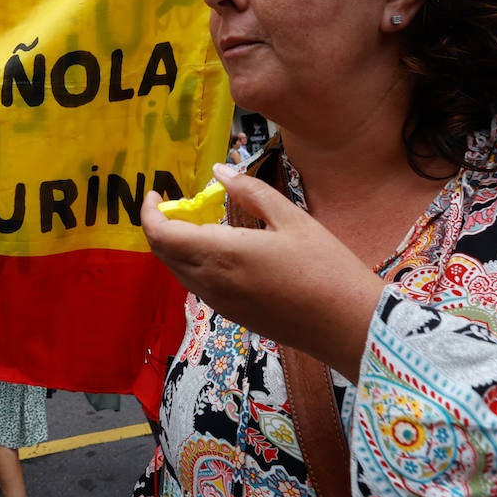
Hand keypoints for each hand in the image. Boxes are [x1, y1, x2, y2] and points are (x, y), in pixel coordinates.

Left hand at [141, 163, 385, 377]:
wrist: (347, 325)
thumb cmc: (325, 266)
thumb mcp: (291, 218)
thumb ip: (249, 191)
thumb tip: (219, 171)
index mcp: (220, 254)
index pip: (160, 235)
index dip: (149, 212)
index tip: (157, 193)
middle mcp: (210, 281)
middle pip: (162, 253)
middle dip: (159, 225)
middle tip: (177, 202)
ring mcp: (218, 303)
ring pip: (177, 270)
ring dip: (176, 245)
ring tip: (199, 220)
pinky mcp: (230, 314)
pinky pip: (195, 284)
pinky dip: (192, 262)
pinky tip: (219, 248)